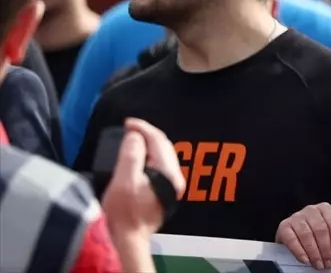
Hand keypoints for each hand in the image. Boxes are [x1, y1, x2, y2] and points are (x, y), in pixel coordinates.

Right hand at [101, 118, 185, 239]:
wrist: (127, 240)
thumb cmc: (123, 213)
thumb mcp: (123, 180)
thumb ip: (131, 156)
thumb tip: (135, 137)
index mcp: (168, 174)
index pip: (159, 141)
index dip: (143, 128)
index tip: (127, 123)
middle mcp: (175, 178)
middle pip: (163, 147)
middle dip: (146, 134)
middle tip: (129, 128)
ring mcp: (171, 186)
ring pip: (161, 156)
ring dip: (147, 144)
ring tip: (131, 139)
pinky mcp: (163, 192)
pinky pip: (158, 165)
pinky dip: (148, 156)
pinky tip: (137, 156)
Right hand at [277, 202, 330, 269]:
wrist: (294, 231)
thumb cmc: (314, 233)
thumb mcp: (326, 232)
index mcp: (324, 209)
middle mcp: (311, 210)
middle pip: (321, 230)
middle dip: (325, 249)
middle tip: (327, 263)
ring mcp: (296, 217)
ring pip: (307, 235)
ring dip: (314, 253)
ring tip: (318, 264)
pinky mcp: (284, 226)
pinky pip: (292, 240)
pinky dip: (300, 252)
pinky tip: (305, 260)